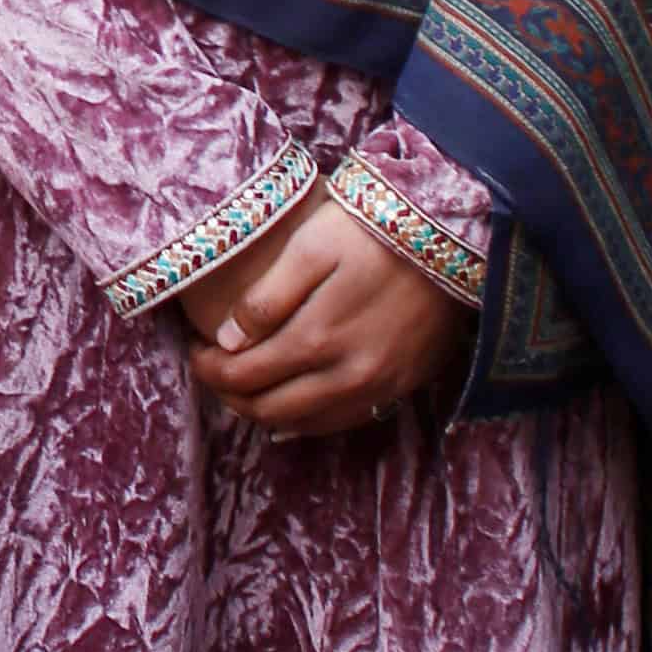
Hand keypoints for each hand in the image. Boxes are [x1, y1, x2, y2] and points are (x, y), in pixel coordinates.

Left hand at [175, 195, 472, 437]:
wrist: (455, 232)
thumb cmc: (374, 228)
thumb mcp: (312, 246)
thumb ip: (267, 298)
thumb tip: (226, 341)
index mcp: (317, 337)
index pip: (244, 375)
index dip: (210, 369)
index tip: (196, 351)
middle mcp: (347, 374)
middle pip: (270, 408)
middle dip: (231, 396)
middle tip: (213, 371)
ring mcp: (379, 385)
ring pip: (307, 423)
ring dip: (266, 413)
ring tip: (245, 389)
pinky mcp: (403, 384)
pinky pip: (346, 421)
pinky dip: (310, 422)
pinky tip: (293, 411)